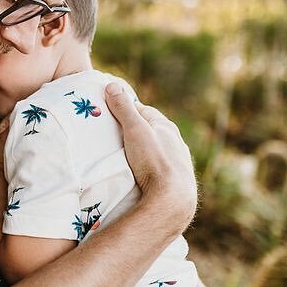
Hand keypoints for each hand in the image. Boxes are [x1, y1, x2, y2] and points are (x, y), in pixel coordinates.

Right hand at [103, 83, 197, 224]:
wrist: (172, 201)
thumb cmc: (153, 161)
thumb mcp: (135, 130)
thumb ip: (123, 108)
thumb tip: (112, 86)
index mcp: (167, 128)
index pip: (143, 111)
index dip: (126, 109)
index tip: (109, 111)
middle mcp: (176, 144)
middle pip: (150, 132)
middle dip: (133, 131)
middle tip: (111, 135)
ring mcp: (177, 164)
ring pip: (156, 152)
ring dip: (141, 152)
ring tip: (123, 157)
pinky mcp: (175, 183)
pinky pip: (158, 170)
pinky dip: (147, 168)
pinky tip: (138, 175)